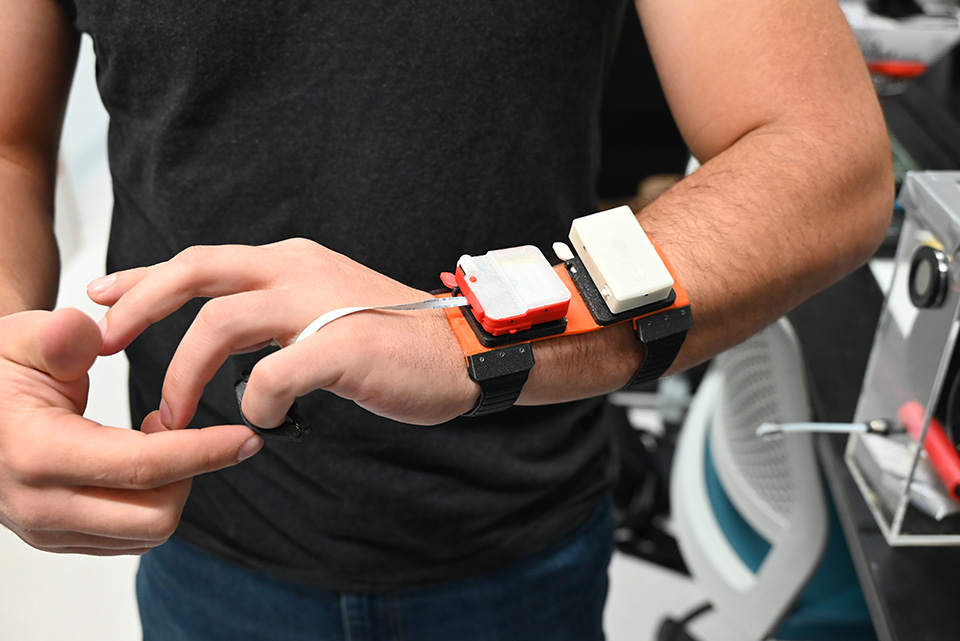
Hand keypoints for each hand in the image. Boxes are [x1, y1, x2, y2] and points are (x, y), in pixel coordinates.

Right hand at [0, 307, 260, 554]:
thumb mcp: (23, 339)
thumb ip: (59, 336)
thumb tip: (86, 332)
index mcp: (36, 453)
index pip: (144, 466)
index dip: (205, 451)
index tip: (247, 437)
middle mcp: (41, 504)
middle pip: (156, 517)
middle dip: (191, 474)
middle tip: (187, 424)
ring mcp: (46, 529)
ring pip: (146, 534)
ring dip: (170, 487)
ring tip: (157, 434)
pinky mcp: (57, 537)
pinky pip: (126, 537)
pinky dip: (149, 500)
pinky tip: (141, 459)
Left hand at [90, 239, 479, 428]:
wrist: (463, 351)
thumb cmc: (393, 340)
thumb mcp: (325, 307)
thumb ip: (274, 313)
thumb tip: (219, 341)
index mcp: (292, 261)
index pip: (203, 259)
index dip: (146, 277)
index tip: (105, 297)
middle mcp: (299, 269)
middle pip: (197, 270)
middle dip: (141, 303)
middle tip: (105, 340)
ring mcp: (321, 304)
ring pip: (220, 324)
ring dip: (183, 373)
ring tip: (171, 416)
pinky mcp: (342, 346)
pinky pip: (272, 378)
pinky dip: (258, 406)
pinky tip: (267, 423)